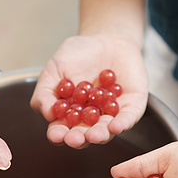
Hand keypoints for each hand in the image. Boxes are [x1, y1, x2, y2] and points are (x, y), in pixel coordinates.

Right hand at [30, 33, 147, 148]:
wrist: (108, 38)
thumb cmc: (78, 55)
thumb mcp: (54, 68)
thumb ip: (45, 91)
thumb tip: (47, 113)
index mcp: (69, 115)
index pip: (62, 130)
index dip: (58, 135)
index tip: (56, 135)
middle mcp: (90, 120)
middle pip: (84, 135)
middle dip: (79, 138)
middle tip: (75, 139)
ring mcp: (111, 115)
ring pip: (106, 130)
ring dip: (99, 135)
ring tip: (93, 135)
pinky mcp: (132, 107)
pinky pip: (128, 118)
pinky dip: (122, 123)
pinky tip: (116, 126)